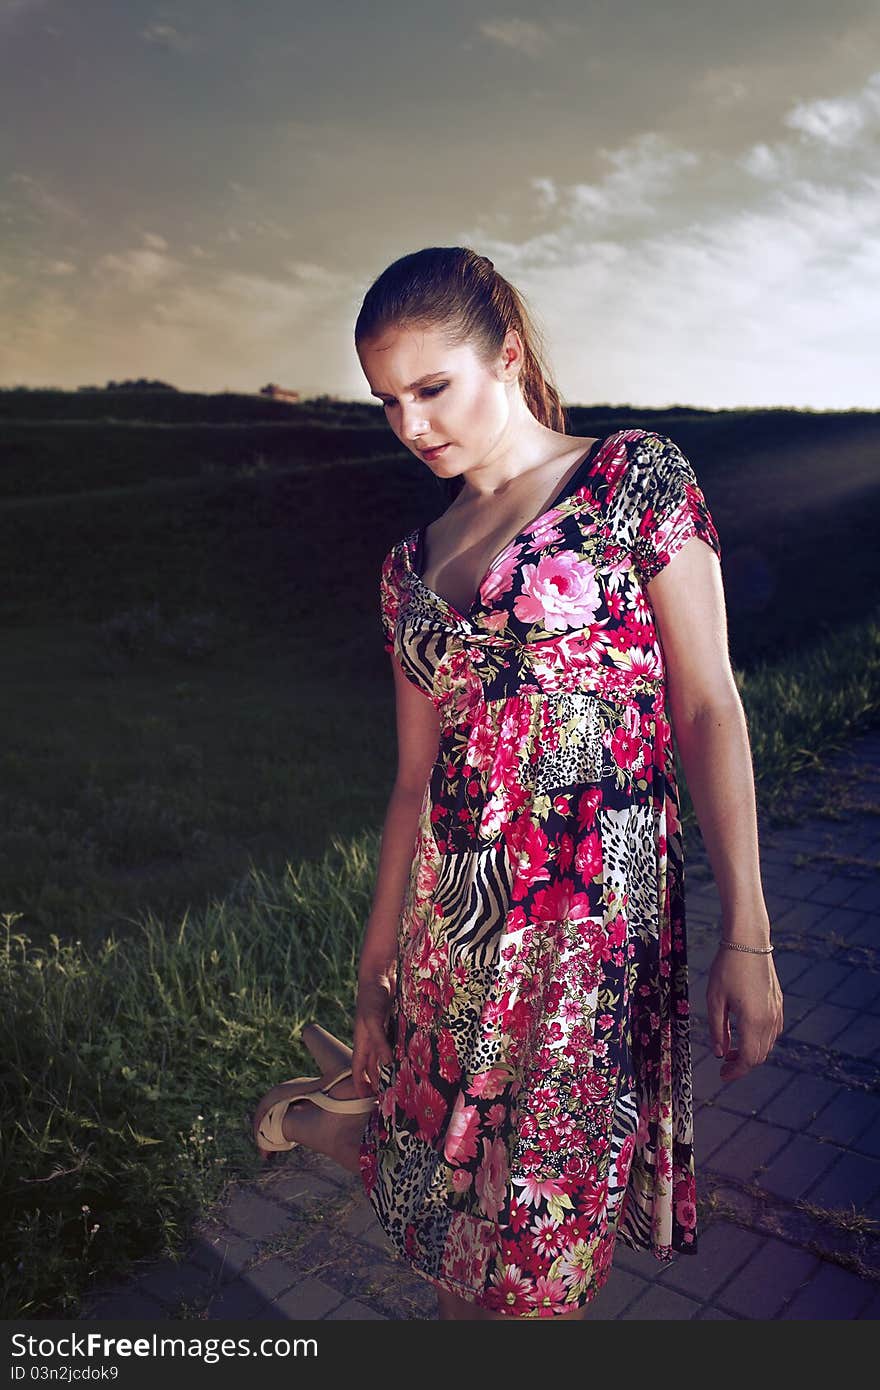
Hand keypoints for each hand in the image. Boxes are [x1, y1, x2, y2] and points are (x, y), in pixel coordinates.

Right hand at [350, 971, 393, 1099]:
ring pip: (386, 1054)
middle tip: (389, 1096)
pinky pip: (397, 1041)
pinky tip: (412, 1057)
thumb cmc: (371, 997)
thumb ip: (379, 1042)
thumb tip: (387, 1064)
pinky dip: (402, 1051)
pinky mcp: (394, 1022)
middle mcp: (372, 1038)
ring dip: (392, 1067)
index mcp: (362, 1040)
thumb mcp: (373, 1021)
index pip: (358, 1068)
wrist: (380, 974)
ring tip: (402, 1081)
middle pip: (373, 1064)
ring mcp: (383, 1030)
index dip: (360, 1083)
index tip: (367, 1100)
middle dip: (378, 1080)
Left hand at [706, 944, 783, 1082]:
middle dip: (742, 1064)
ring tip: (730, 1049)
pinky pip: (772, 1030)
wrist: (748, 942)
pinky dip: (759, 1039)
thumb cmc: (727, 968)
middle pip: (760, 1055)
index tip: (722, 1075)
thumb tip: (720, 1053)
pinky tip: (744, 1032)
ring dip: (751, 1052)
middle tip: (724, 1065)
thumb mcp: (715, 999)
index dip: (736, 1071)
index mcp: (754, 1020)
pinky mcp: (778, 1003)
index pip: (749, 1058)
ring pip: (767, 1044)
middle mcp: (770, 1019)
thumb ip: (717, 1029)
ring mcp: (777, 1011)